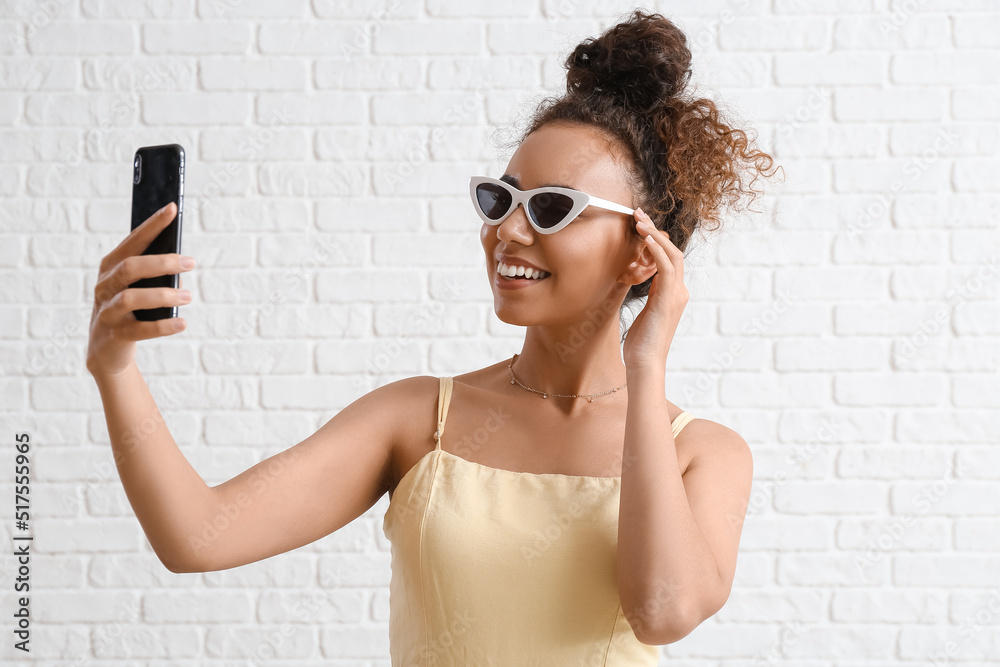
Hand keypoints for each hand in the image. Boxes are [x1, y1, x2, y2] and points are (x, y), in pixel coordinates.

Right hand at [86, 203, 194, 379]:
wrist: (107, 350)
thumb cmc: (129, 310)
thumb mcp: (139, 287)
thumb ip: (156, 275)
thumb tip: (180, 269)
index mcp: (112, 267)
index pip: (133, 241)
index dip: (152, 225)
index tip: (173, 208)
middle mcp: (105, 285)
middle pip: (131, 266)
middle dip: (162, 262)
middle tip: (190, 262)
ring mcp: (107, 310)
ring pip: (131, 297)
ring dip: (163, 295)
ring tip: (188, 296)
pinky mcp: (114, 335)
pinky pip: (140, 329)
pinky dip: (163, 325)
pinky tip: (182, 323)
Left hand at [622, 207, 688, 370]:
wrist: (645, 362)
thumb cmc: (641, 341)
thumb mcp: (645, 312)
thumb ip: (649, 294)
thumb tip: (643, 280)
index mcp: (674, 294)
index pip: (670, 259)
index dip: (656, 240)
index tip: (640, 226)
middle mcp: (679, 291)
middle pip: (673, 251)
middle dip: (656, 230)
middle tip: (639, 214)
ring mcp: (677, 294)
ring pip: (672, 254)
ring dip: (654, 234)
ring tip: (639, 220)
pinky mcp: (668, 299)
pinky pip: (665, 266)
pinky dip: (656, 249)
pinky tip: (644, 238)